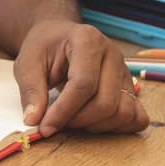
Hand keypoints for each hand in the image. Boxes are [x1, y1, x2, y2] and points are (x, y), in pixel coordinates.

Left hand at [13, 21, 148, 135]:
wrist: (60, 37)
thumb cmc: (44, 48)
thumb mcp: (27, 63)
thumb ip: (31, 90)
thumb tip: (33, 120)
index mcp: (87, 41)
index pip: (83, 84)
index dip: (63, 111)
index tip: (45, 128)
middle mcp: (112, 55)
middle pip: (105, 102)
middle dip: (78, 121)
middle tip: (57, 122)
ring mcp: (125, 71)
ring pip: (122, 113)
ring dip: (96, 126)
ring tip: (74, 119)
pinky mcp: (131, 87)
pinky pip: (137, 117)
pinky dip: (119, 127)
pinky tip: (96, 122)